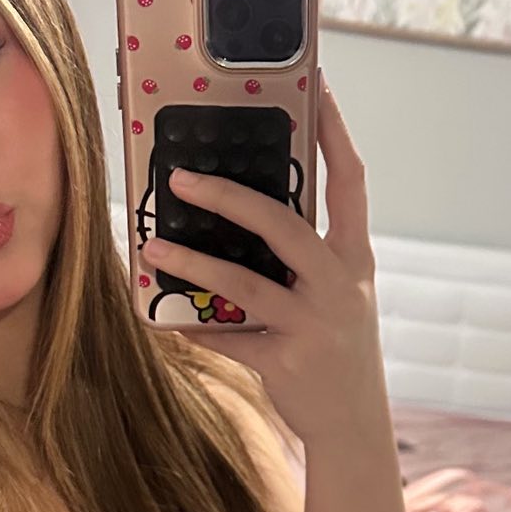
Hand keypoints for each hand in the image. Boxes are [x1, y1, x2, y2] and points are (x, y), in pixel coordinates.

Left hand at [141, 84, 385, 443]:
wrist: (355, 422)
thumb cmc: (337, 345)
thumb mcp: (336, 293)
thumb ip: (303, 254)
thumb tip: (244, 208)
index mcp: (354, 257)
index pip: (350, 181)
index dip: (334, 133)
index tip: (317, 88)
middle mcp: (340, 285)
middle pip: (284, 226)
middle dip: (230, 197)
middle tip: (182, 178)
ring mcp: (315, 326)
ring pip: (246, 285)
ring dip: (195, 263)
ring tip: (155, 246)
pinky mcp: (287, 363)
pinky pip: (229, 340)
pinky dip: (193, 328)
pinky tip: (163, 317)